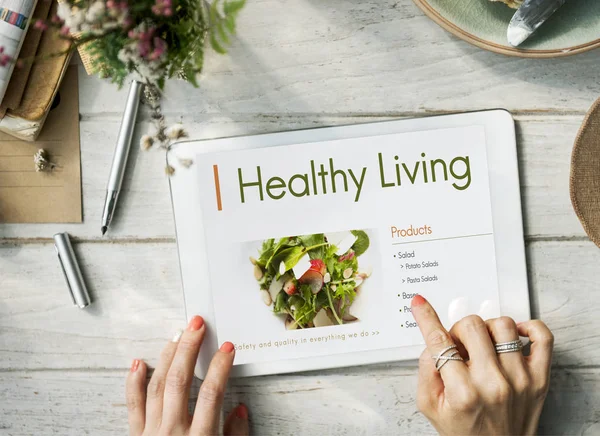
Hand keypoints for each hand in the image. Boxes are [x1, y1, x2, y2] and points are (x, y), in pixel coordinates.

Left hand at [125, 316, 248, 435]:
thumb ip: (236, 435)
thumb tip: (239, 410)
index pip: (211, 394)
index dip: (220, 367)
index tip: (227, 348)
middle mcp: (173, 432)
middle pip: (180, 381)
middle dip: (189, 348)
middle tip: (197, 325)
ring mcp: (151, 433)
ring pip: (157, 386)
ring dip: (168, 357)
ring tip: (177, 335)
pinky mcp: (136, 435)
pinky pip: (134, 405)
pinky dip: (134, 382)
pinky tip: (139, 363)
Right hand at [412, 295, 553, 435]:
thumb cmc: (465, 431)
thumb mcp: (430, 406)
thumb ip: (425, 370)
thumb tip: (432, 339)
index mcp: (463, 392)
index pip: (440, 342)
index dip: (426, 317)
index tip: (420, 304)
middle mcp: (493, 383)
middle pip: (472, 325)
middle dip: (458, 330)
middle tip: (458, 344)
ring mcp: (520, 379)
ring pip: (502, 325)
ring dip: (487, 328)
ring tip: (483, 344)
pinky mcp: (540, 378)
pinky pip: (542, 336)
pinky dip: (528, 327)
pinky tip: (514, 334)